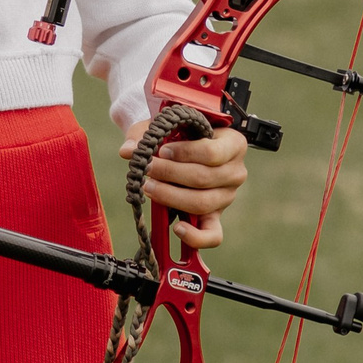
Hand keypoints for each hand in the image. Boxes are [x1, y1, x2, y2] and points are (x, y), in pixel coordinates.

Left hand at [120, 120, 248, 250]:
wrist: (184, 145)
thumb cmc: (179, 133)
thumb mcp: (166, 126)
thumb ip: (146, 134)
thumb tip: (127, 151)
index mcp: (233, 144)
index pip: (211, 153)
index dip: (184, 153)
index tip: (162, 150)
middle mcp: (236, 172)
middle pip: (203, 178)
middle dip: (169, 174)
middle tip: (147, 169)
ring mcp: (227, 196)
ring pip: (202, 203)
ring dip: (171, 196)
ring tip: (149, 188)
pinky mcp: (216, 216)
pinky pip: (212, 235)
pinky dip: (195, 236)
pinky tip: (176, 228)